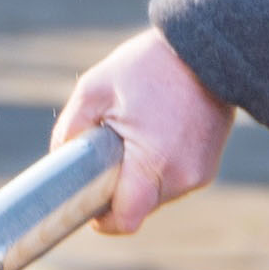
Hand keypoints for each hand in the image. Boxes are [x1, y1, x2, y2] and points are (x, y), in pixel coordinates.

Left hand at [53, 27, 234, 232]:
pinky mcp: (208, 167)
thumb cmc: (149, 66)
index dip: (103, 219)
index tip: (91, 203)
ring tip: (138, 136)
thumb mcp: (95, 88)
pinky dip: (160, 168)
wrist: (208, 49)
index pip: (125, 220)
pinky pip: (173, 181)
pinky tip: (158, 135)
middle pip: (139, 207)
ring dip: (140, 178)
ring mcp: (200, 173)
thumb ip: (70, 128)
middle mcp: (181, 177)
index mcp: (152, 163)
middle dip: (120, 190)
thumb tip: (59, 158)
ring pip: (156, 196)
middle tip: (109, 155)